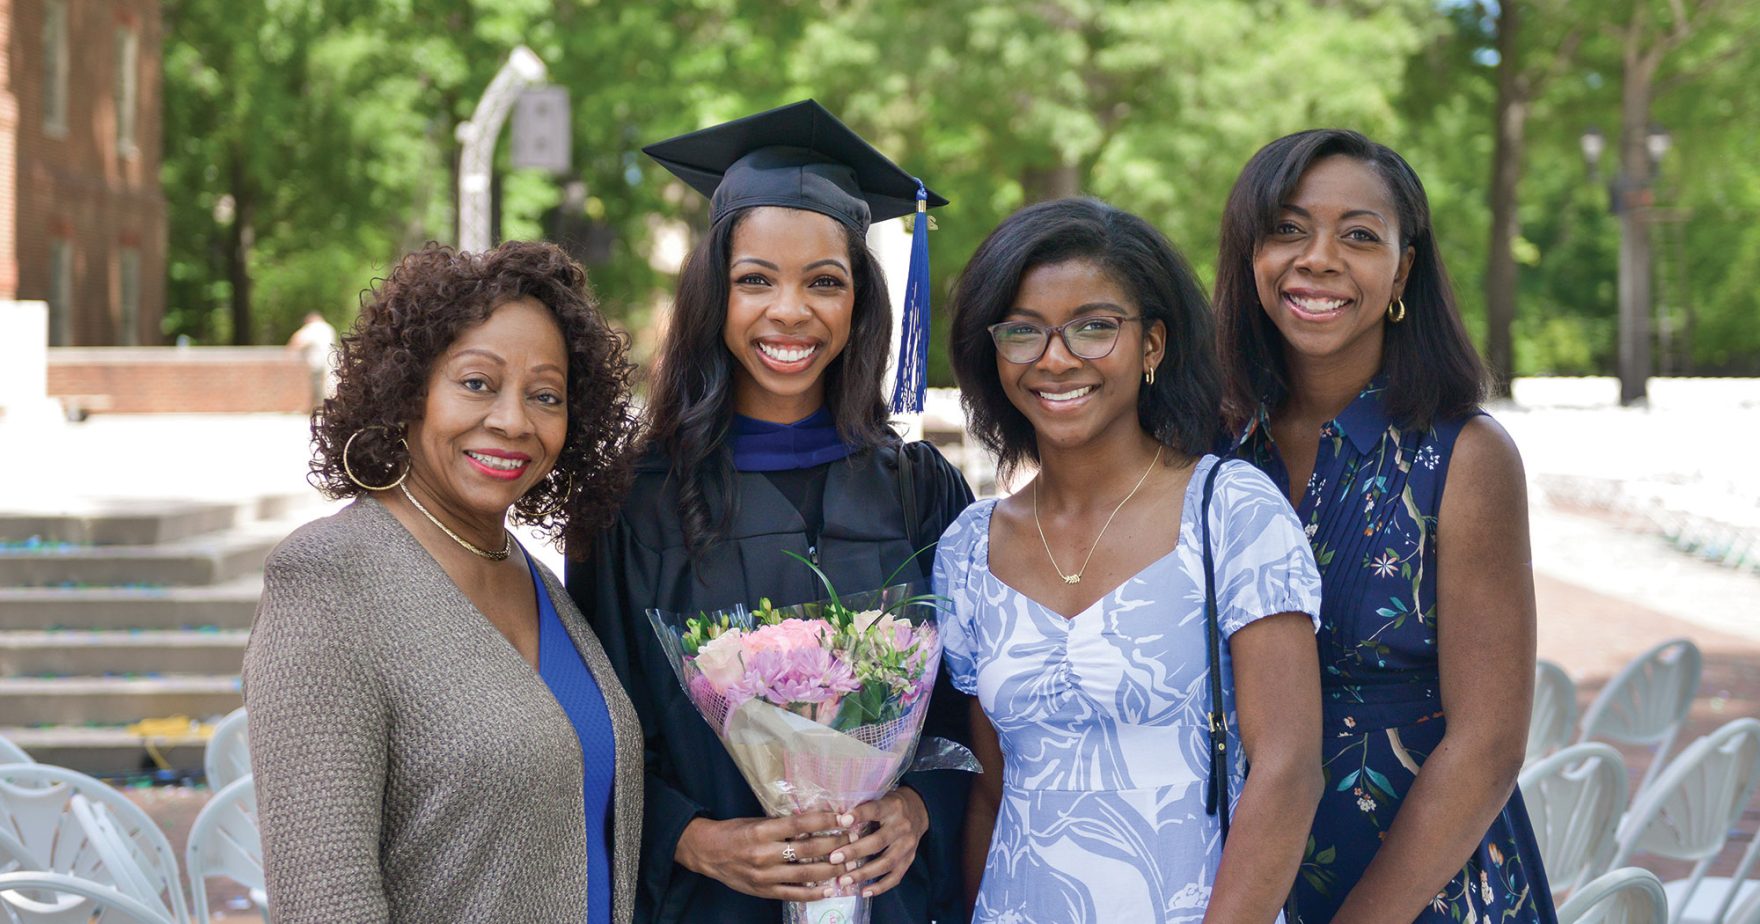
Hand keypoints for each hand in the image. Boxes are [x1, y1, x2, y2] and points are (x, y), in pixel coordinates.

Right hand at [674, 812, 850, 901]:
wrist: (707, 853)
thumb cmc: (734, 832)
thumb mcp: (756, 821)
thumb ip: (783, 824)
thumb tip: (816, 820)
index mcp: (762, 832)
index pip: (800, 824)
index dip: (825, 821)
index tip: (844, 817)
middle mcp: (764, 854)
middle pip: (807, 850)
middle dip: (835, 845)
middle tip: (854, 839)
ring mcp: (764, 876)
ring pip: (805, 874)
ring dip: (831, 870)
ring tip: (850, 864)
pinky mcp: (764, 891)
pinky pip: (794, 894)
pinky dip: (814, 893)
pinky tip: (830, 889)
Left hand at [835, 787, 930, 898]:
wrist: (919, 810)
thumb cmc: (890, 805)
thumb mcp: (880, 797)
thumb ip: (861, 806)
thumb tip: (833, 817)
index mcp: (892, 807)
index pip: (875, 810)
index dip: (859, 814)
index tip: (842, 821)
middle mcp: (902, 826)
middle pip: (878, 842)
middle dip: (854, 851)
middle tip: (834, 858)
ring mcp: (907, 845)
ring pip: (886, 862)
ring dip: (864, 873)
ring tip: (844, 880)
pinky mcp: (910, 859)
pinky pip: (896, 877)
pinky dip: (880, 886)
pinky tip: (864, 891)